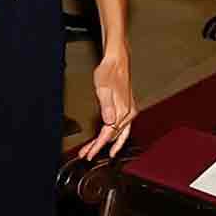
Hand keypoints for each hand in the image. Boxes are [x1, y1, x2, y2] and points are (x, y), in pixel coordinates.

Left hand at [78, 45, 135, 160]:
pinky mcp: (127, 110)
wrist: (117, 61)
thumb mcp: (103, 87)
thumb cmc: (108, 72)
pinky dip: (116, 138)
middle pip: (112, 136)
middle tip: (86, 154)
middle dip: (98, 146)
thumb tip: (109, 122)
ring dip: (105, 143)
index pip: (109, 134)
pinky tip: (110, 143)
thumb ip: (106, 106)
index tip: (89, 154)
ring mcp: (129, 112)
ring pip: (117, 134)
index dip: (98, 146)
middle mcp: (128, 113)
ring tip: (92, 151)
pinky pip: (122, 129)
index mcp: (123, 110)